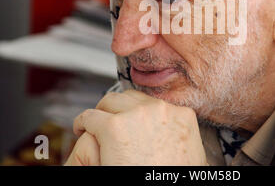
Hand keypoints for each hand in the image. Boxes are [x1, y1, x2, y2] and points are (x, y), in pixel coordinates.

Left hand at [64, 90, 207, 165]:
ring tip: (93, 125)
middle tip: (109, 122)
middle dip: (119, 109)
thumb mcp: (194, 155)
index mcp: (182, 116)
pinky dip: (82, 123)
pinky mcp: (113, 127)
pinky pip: (90, 117)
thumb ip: (185, 137)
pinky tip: (81, 129)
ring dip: (101, 112)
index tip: (130, 122)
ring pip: (109, 102)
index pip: (154, 103)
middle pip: (131, 98)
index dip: (137, 113)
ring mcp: (136, 116)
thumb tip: (184, 138)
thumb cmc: (176, 176)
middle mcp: (160, 110)